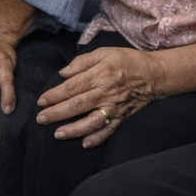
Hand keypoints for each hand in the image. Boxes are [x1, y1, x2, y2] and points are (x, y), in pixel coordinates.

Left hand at [34, 47, 161, 148]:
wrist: (154, 74)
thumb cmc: (127, 60)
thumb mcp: (104, 52)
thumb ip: (82, 62)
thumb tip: (63, 73)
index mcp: (99, 74)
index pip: (72, 86)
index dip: (55, 95)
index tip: (41, 101)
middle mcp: (106, 92)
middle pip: (78, 105)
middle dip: (57, 113)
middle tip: (41, 119)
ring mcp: (114, 107)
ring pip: (92, 121)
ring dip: (74, 129)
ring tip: (58, 134)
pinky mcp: (122, 116)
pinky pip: (109, 130)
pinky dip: (98, 138)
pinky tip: (85, 144)